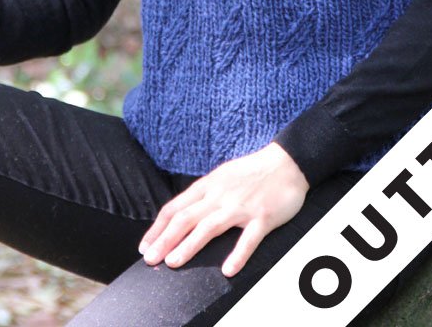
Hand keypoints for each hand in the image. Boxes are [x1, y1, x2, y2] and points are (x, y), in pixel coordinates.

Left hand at [139, 142, 309, 276]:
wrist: (287, 162)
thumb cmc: (252, 172)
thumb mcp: (222, 176)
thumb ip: (204, 194)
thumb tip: (181, 214)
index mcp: (209, 185)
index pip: (176, 207)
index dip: (158, 227)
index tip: (144, 246)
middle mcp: (221, 195)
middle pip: (187, 218)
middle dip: (165, 239)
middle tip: (150, 259)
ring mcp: (241, 206)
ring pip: (210, 226)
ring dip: (190, 245)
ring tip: (173, 262)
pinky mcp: (263, 216)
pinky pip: (249, 238)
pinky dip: (238, 254)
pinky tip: (228, 270)